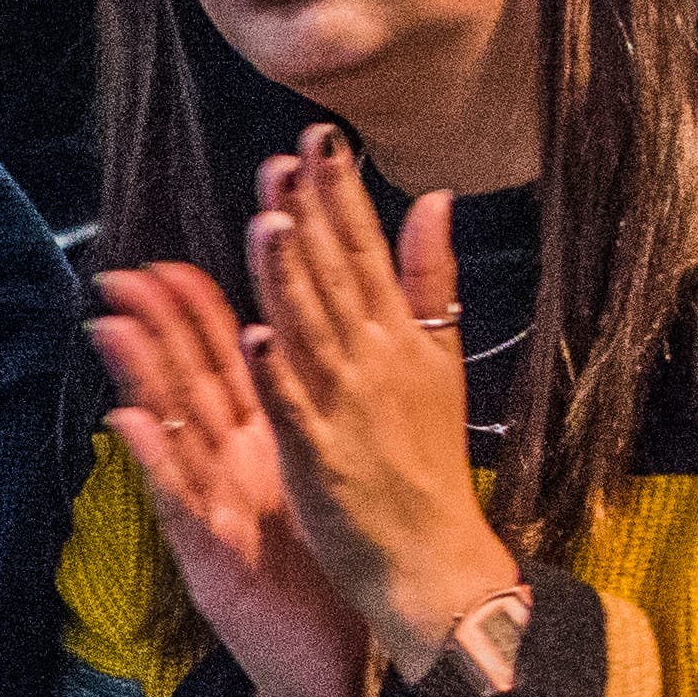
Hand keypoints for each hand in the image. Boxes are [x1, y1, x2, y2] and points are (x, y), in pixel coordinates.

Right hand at [88, 256, 375, 696]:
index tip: (175, 260)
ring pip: (172, 435)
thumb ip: (289, 427)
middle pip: (186, 387)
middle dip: (155, 329)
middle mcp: (226, 473)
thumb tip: (285, 363)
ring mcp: (212, 514)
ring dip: (141, 381)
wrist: (327, 669)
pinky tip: (133, 424)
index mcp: (258, 449)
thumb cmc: (320, 575)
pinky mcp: (211, 559)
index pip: (223, 366)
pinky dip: (157, 463)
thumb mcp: (308, 489)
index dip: (198, 313)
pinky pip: (182, 504)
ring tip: (111, 327)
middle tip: (122, 275)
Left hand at [241, 132, 528, 679]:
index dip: (342, 195)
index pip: (367, 250)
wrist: (435, 557)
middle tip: (290, 155)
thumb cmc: (428, 461)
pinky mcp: (321, 456)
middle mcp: (375, 363)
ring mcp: (347, 409)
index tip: (321, 139)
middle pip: (338, 279)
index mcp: (400, 338)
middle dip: (315, 216)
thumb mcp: (440, 358)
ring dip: (291, 278)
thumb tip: (434, 199)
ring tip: (271, 220)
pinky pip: (295, 408)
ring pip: (313, 332)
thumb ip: (430, 278)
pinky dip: (279, 372)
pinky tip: (257, 332)